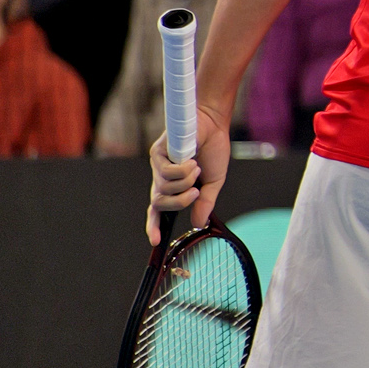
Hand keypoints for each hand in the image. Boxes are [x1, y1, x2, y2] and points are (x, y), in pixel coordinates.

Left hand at [146, 106, 229, 244]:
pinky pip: (166, 173)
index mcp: (173, 186)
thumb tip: (198, 224)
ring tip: (196, 167)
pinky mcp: (157, 154)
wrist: (213, 125)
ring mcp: (157, 166)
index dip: (154, 226)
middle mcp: (162, 178)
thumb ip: (205, 203)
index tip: (156, 242)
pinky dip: (183, 170)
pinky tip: (191, 159)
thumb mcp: (213, 183)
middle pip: (159, 204)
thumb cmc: (213, 150)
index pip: (158, 210)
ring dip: (185, 182)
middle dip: (179, 202)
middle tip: (196, 192)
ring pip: (164, 189)